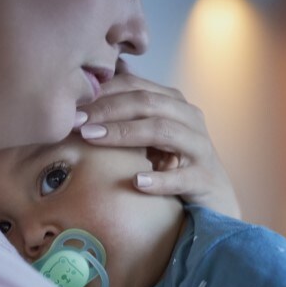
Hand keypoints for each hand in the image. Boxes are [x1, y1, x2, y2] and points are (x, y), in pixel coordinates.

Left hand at [76, 67, 240, 218]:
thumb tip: (83, 102)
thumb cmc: (174, 165)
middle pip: (147, 103)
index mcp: (174, 104)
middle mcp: (189, 119)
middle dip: (107, 110)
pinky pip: (181, 177)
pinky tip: (136, 182)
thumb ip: (126, 118)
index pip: (135, 86)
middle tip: (75, 122)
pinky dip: (159, 179)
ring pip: (162, 131)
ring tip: (92, 139)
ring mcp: (200, 147)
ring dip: (124, 133)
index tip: (71, 105)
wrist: (214, 200)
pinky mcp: (204, 178)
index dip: (102, 93)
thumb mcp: (149, 138)